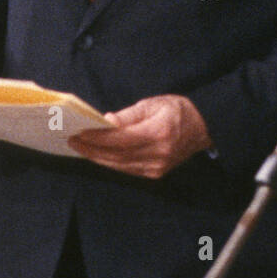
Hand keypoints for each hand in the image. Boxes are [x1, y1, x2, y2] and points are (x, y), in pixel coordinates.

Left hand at [69, 95, 211, 178]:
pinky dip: (110, 163)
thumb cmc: (178, 110)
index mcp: (159, 132)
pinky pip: (127, 170)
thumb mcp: (154, 103)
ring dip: (98, 157)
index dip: (98, 137)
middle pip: (117, 155)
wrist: (203, 128)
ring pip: (119, 166)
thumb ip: (128, 115)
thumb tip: (106, 122)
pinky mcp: (156, 174)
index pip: (120, 139)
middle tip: (72, 141)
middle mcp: (158, 153)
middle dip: (92, 149)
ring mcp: (157, 167)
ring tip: (81, 148)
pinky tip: (98, 155)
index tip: (79, 132)